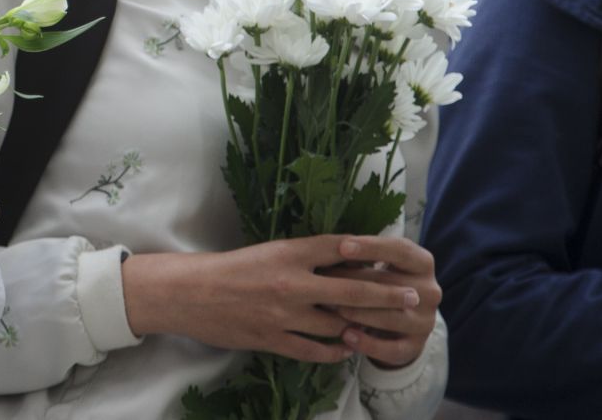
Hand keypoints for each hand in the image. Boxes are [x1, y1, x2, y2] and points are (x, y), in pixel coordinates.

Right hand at [122, 237, 422, 364]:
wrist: (188, 292)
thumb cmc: (226, 268)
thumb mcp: (266, 252)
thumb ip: (301, 259)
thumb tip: (340, 263)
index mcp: (287, 252)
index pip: (339, 249)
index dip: (372, 255)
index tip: (397, 262)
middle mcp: (290, 281)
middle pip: (351, 290)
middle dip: (386, 295)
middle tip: (413, 298)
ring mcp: (283, 313)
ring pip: (337, 324)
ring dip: (360, 327)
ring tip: (381, 329)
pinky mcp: (273, 338)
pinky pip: (315, 350)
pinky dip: (334, 351)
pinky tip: (346, 349)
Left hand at [318, 235, 441, 368]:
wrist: (395, 320)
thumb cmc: (377, 280)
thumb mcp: (373, 263)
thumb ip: (359, 257)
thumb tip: (331, 252)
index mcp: (422, 263)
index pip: (400, 250)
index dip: (371, 247)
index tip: (342, 247)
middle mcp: (430, 292)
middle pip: (390, 285)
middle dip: (354, 283)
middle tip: (322, 281)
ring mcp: (425, 322)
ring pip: (390, 317)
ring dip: (358, 312)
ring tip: (331, 306)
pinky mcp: (415, 347)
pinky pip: (392, 349)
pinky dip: (368, 343)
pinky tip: (346, 336)